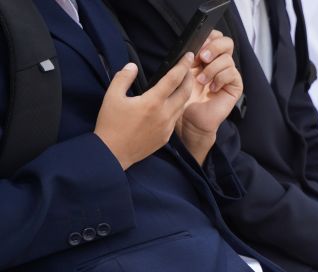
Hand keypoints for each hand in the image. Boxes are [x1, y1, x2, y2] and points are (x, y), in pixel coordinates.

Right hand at [94, 56, 194, 170]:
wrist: (114, 153)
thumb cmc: (111, 124)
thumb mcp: (112, 96)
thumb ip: (123, 78)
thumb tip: (132, 66)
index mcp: (152, 102)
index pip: (173, 79)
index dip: (182, 66)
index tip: (188, 55)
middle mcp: (164, 114)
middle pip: (184, 93)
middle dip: (189, 79)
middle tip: (189, 68)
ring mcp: (167, 127)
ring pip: (181, 106)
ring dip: (184, 94)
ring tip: (183, 84)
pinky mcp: (166, 137)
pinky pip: (175, 119)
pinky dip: (176, 108)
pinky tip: (171, 104)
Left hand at [176, 31, 243, 163]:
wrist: (190, 121)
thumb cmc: (184, 100)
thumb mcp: (182, 74)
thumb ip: (190, 59)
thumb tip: (192, 48)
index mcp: (207, 57)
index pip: (215, 36)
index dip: (209, 37)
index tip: (198, 44)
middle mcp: (219, 64)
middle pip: (227, 42)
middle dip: (213, 47)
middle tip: (202, 58)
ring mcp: (228, 75)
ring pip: (227, 59)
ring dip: (212, 69)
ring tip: (201, 81)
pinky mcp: (235, 87)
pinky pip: (232, 73)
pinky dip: (220, 79)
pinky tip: (212, 89)